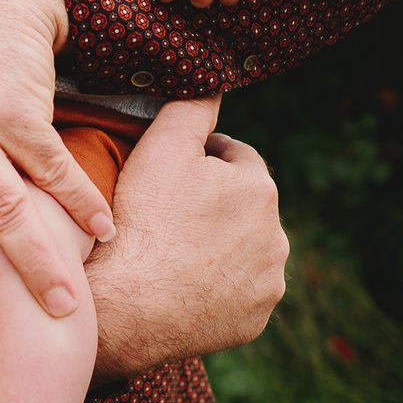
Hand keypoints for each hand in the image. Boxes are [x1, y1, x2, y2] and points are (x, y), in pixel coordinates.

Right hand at [85, 95, 289, 380]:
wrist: (126, 306)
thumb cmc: (142, 221)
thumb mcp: (161, 146)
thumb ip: (192, 107)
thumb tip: (213, 81)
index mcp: (260, 189)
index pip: (235, 158)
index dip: (202, 160)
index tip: (172, 172)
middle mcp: (276, 237)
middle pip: (243, 207)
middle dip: (215, 204)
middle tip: (168, 211)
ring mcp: (267, 284)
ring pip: (245, 251)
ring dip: (220, 246)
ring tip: (176, 249)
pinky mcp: (253, 321)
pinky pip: (239, 294)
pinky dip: (219, 287)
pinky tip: (186, 284)